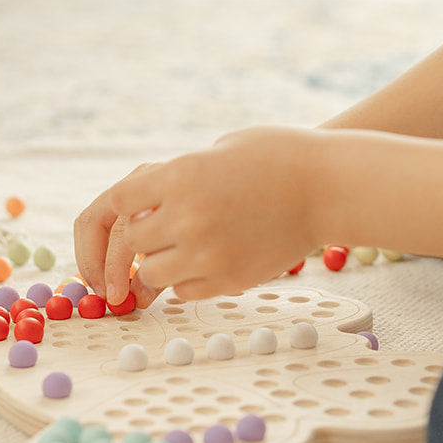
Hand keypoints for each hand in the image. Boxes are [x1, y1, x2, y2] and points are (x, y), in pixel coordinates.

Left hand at [74, 127, 326, 303]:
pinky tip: (209, 261)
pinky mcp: (231, 278)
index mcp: (179, 175)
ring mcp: (209, 251)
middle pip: (131, 244)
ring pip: (153, 275)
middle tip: (151, 244)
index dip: (113, 219)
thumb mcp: (217, 150)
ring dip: (160, 265)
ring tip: (184, 249)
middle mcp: (188, 215)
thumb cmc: (276, 157)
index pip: (117, 203)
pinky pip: (186, 291)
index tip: (127, 223)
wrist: (329, 185)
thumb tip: (141, 207)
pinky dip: (187, 282)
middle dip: (138, 244)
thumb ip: (176, 178)